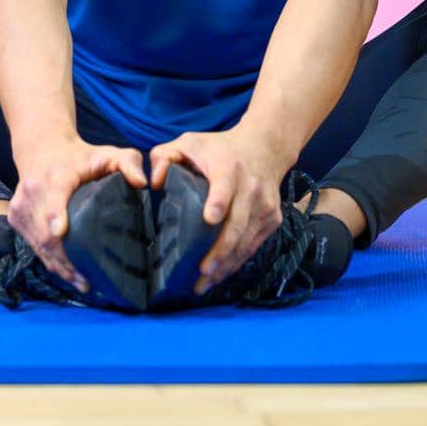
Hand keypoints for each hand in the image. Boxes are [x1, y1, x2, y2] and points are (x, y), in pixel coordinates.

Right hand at [8, 134, 146, 292]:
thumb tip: (142, 183)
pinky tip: (66, 272)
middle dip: (65, 259)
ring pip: (38, 243)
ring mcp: (21, 206)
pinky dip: (49, 260)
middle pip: (45, 230)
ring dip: (58, 266)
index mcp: (57, 174)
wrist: (43, 151)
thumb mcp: (108, 153)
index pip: (54, 195)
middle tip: (87, 281)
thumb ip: (128, 162)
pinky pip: (32, 244)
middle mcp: (33, 190)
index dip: (55, 214)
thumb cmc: (81, 156)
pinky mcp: (15, 217)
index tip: (60, 231)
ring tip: (81, 283)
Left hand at [148, 127, 291, 295]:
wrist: (265, 148)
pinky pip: (253, 246)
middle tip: (202, 270)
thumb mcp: (190, 142)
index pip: (225, 186)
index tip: (209, 219)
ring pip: (246, 241)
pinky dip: (236, 262)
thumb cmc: (220, 148)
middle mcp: (251, 187)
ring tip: (204, 283)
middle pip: (237, 223)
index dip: (218, 202)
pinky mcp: (272, 219)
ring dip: (226, 264)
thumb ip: (164, 156)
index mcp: (228, 167)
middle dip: (220, 250)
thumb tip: (154, 184)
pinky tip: (219, 275)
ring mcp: (265, 205)